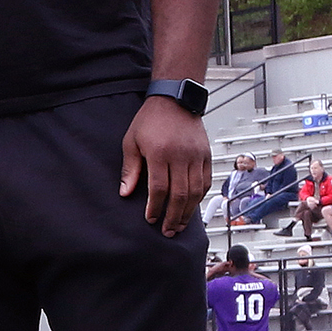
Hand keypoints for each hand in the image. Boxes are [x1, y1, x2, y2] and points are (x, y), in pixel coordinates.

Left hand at [121, 97, 212, 235]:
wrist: (175, 99)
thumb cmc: (150, 120)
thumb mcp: (132, 141)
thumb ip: (130, 169)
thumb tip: (125, 193)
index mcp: (159, 152)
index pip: (159, 188)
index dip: (155, 207)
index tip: (150, 219)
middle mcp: (181, 155)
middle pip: (179, 194)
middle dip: (173, 217)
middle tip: (167, 231)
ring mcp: (196, 156)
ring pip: (195, 191)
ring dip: (187, 212)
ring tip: (179, 225)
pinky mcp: (206, 155)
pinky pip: (206, 181)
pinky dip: (199, 197)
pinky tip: (191, 208)